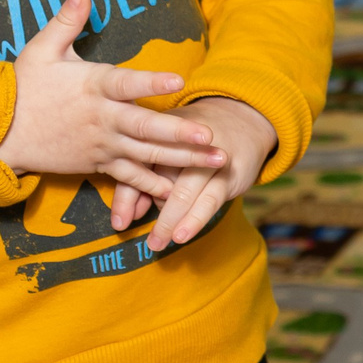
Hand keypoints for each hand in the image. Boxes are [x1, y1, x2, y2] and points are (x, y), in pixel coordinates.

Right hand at [0, 0, 222, 204]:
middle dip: (179, 133)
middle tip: (210, 136)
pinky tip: (178, 191)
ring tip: (216, 162)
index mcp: (93, 87)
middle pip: (145, 127)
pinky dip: (151, 186)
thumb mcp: (41, 49)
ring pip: (146, 155)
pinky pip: (128, 177)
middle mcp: (102, 119)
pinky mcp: (97, 164)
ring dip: (182, 160)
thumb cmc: (23, 87)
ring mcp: (101, 144)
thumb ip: (67, 20)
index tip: (179, 79)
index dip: (151, 81)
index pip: (126, 83)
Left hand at [120, 96, 275, 251]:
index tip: (120, 224)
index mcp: (162, 133)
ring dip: (170, 219)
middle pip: (162, 178)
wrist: (243, 120)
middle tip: (143, 240)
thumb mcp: (165, 153)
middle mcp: (185, 142)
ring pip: (185, 191)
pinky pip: (210, 199)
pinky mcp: (229, 171)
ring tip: (158, 243)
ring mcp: (209, 156)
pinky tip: (183, 234)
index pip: (139, 166)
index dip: (128, 196)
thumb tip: (125, 218)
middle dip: (151, 211)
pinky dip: (194, 218)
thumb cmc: (193, 143)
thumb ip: (142, 182)